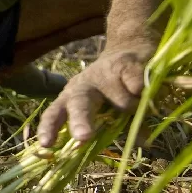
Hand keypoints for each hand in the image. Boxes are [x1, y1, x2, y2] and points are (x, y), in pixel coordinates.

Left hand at [37, 42, 153, 146]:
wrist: (129, 48)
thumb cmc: (115, 87)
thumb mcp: (111, 110)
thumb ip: (121, 127)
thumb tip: (142, 141)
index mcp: (73, 98)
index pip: (55, 113)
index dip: (49, 128)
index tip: (46, 144)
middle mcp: (83, 85)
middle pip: (78, 103)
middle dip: (80, 120)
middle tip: (83, 137)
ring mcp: (103, 73)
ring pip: (123, 103)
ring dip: (136, 109)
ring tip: (139, 100)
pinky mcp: (125, 63)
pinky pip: (137, 87)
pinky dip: (145, 93)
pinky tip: (145, 88)